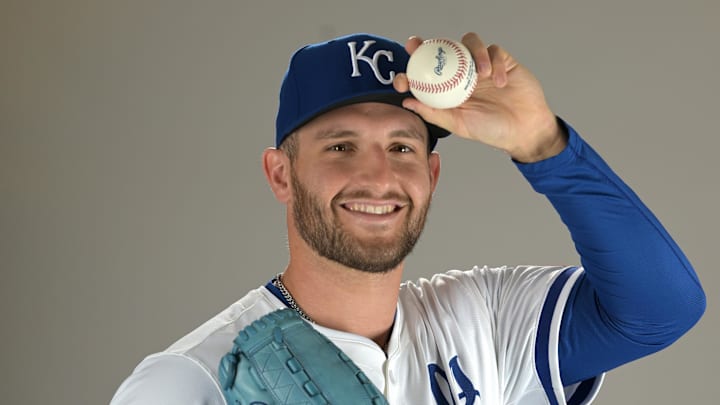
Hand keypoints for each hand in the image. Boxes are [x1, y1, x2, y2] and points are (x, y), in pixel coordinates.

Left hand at [393, 32, 566, 162]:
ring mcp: (482, 66)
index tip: (401, 80)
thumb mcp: (458, 124)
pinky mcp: (502, 61)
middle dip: (427, 45)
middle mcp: (463, 74)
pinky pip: (495, 51)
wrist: (524, 130)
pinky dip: (496, 63)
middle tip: (416, 47)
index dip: (411, 72)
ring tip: (481, 75)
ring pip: (470, 42)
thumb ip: (434, 113)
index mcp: (449, 89)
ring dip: (472, 53)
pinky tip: (500, 82)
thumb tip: (407, 102)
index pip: (427, 74)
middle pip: (443, 50)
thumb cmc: (491, 130)